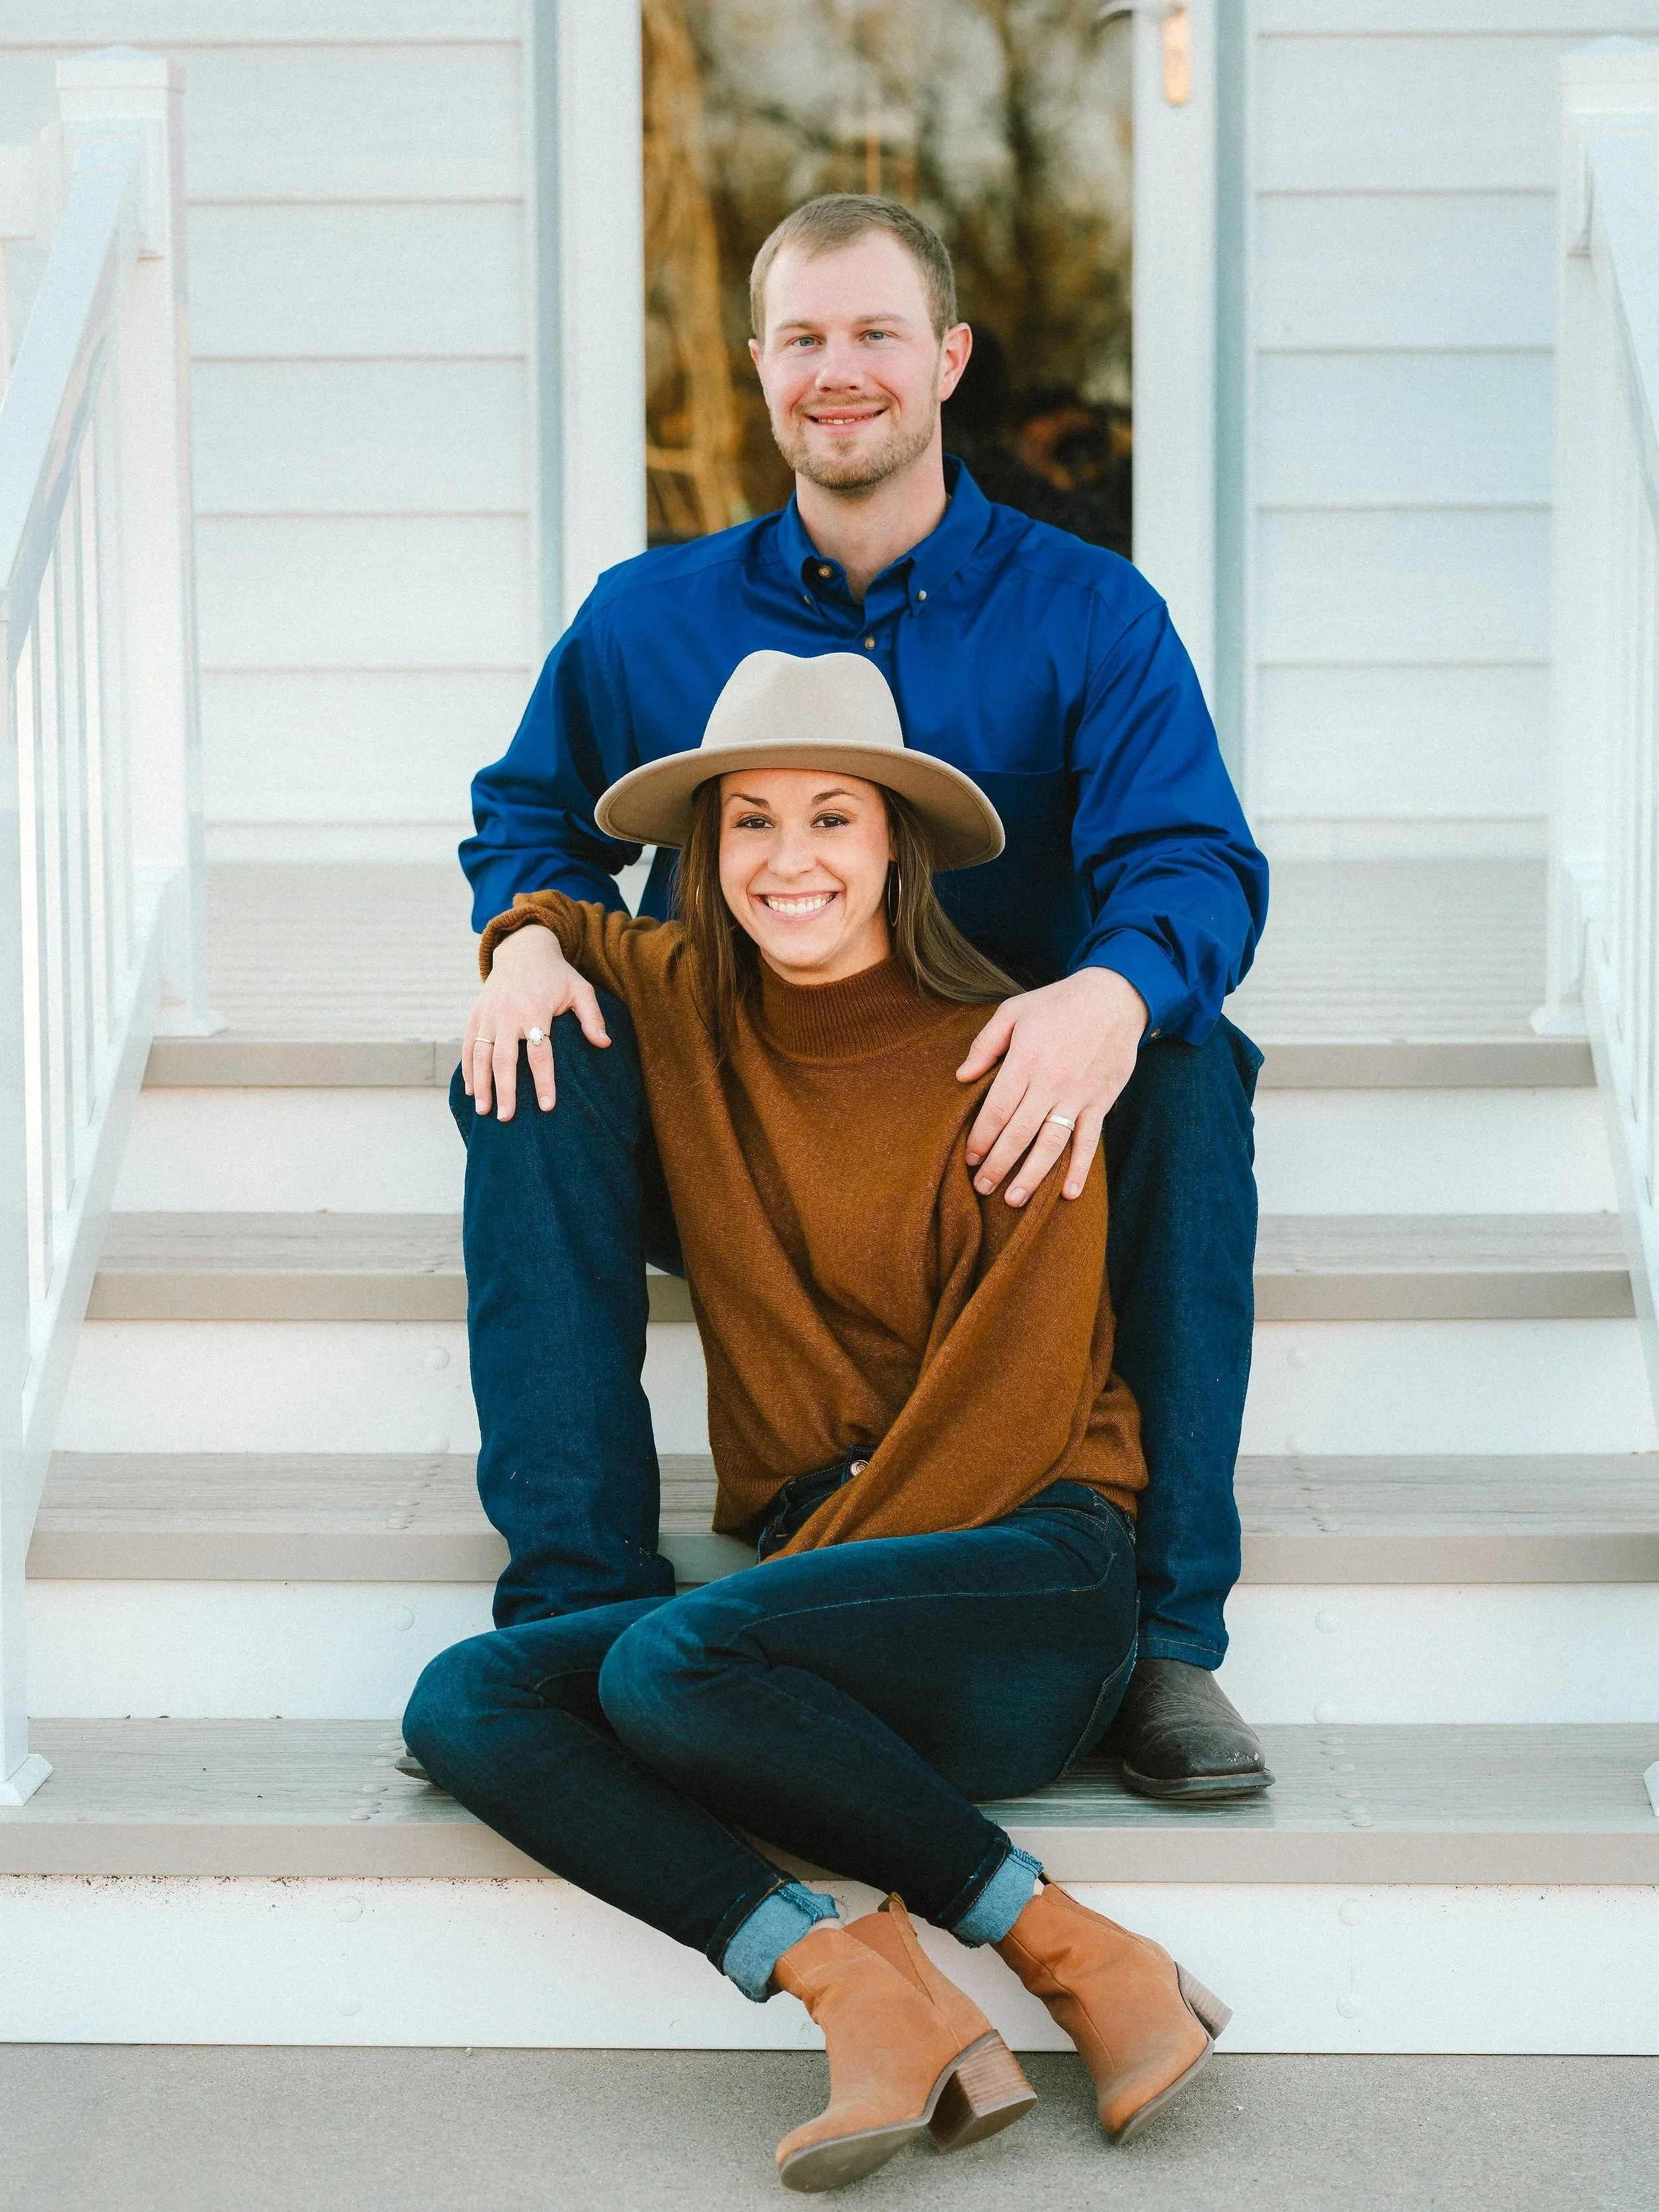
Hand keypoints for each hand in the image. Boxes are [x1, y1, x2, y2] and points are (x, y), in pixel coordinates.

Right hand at [463, 923, 610, 1119]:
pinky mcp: (475, 1014)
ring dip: (481, 1085)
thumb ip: (592, 1017)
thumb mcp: (580, 989)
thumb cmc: (557, 975)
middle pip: (503, 1059)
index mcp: (535, 1009)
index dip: (543, 1081)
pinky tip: (472, 1091)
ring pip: (480, 1055)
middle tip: (506, 1117)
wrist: (523, 951)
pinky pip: (468, 1046)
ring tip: (485, 1111)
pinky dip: (468, 1069)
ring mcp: (488, 1014)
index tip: (547, 1106)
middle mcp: (507, 1014)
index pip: (540, 1053)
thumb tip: (604, 1044)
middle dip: (504, 1090)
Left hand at [957, 968, 1147, 1205]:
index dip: (980, 1138)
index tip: (969, 1158)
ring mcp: (1077, 1095)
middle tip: (981, 1187)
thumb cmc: (1058, 1003)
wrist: (1114, 997)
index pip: (996, 1110)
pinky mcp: (1100, 1102)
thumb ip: (985, 1044)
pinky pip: (1088, 1141)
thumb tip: (962, 1077)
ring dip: (1031, 1175)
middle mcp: (1050, 1083)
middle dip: (997, 1165)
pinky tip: (1067, 1193)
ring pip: (1051, 1145)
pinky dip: (1080, 1169)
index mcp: (1024, 1060)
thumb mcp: (1014, 1011)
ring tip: (1013, 1199)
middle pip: (1018, 1134)